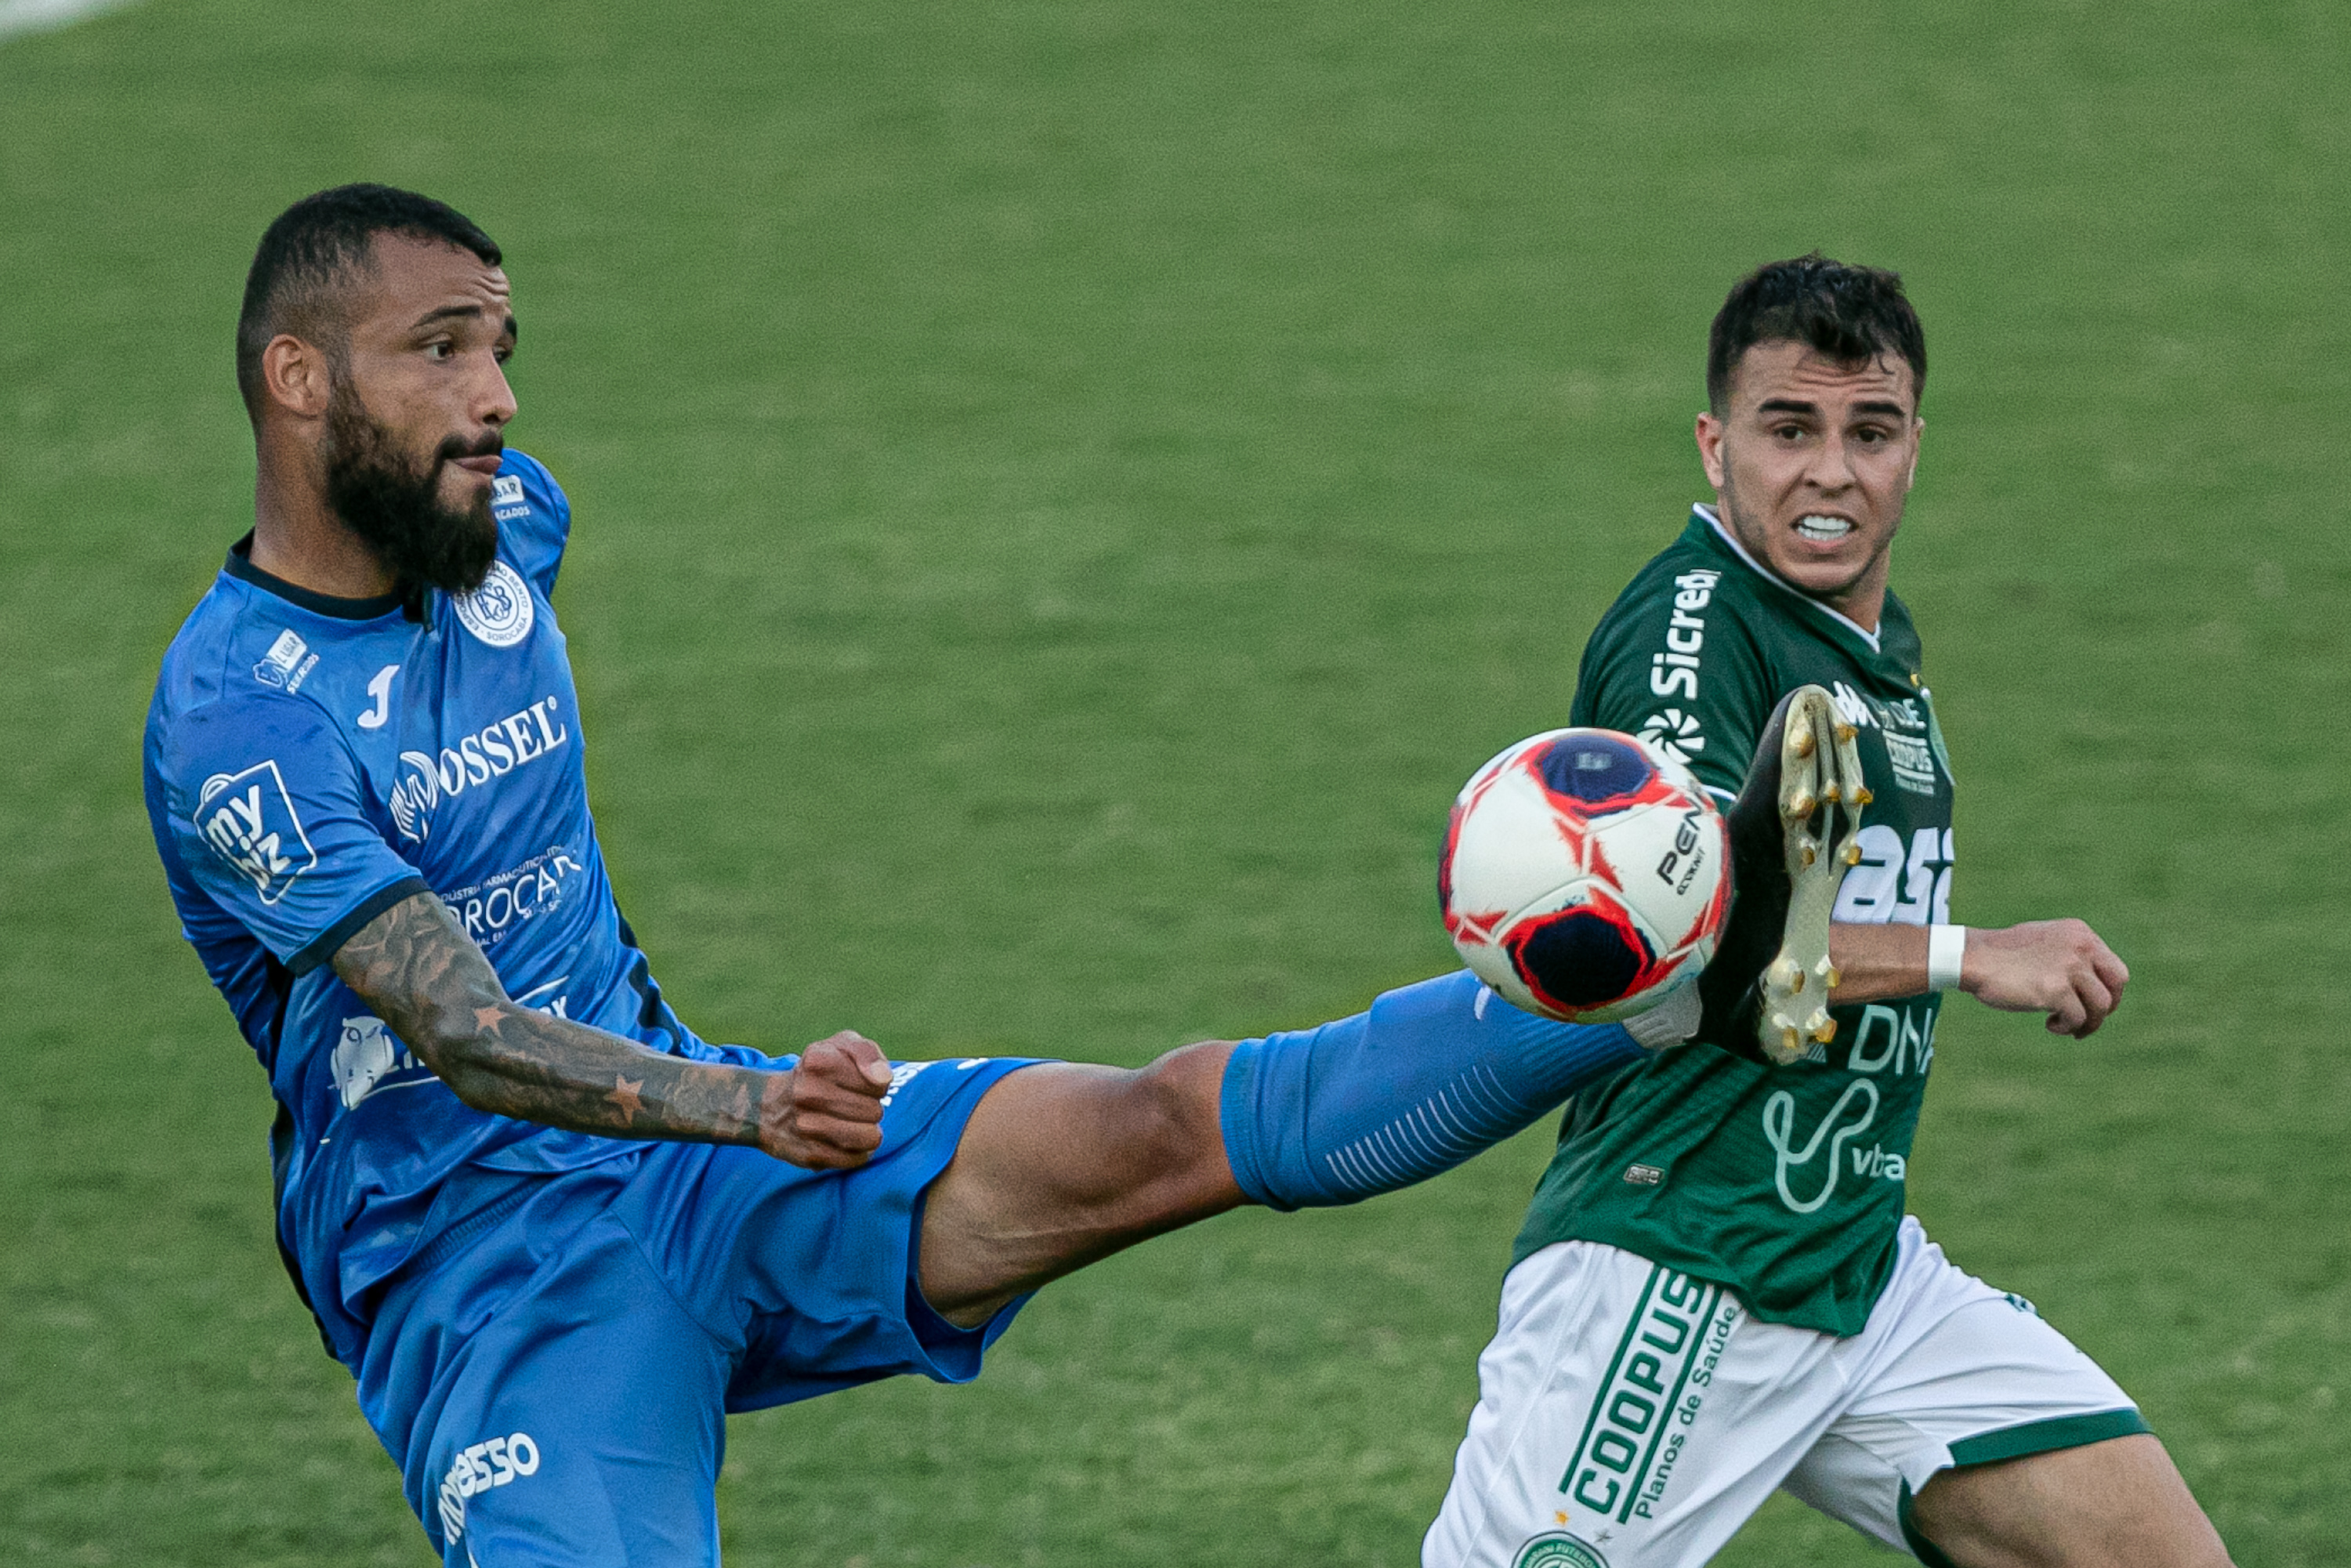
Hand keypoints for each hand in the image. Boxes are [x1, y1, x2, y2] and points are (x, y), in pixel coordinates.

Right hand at [759, 1030, 892, 1167]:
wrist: (770, 1106)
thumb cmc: (819, 1073)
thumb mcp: (842, 1046)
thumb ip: (868, 1053)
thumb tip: (883, 1079)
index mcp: (818, 1061)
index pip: (879, 1085)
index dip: (876, 1086)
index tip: (858, 1083)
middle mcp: (807, 1092)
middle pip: (875, 1112)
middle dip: (870, 1108)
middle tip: (850, 1104)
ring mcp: (805, 1126)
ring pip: (869, 1138)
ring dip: (867, 1132)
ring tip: (850, 1122)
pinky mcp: (809, 1155)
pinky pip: (856, 1159)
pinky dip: (858, 1152)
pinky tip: (843, 1140)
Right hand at [1961, 920, 2129, 1038]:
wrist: (1973, 957)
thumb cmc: (2002, 954)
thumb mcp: (2045, 942)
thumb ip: (2070, 954)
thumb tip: (2091, 982)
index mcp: (2080, 933)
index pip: (2113, 967)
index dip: (2107, 991)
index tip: (2091, 1004)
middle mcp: (2081, 947)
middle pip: (2116, 984)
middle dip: (2107, 1008)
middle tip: (2089, 1020)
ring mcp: (2070, 967)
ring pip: (2100, 1005)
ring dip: (2087, 1023)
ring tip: (2065, 1027)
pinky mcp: (2056, 990)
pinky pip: (2077, 1018)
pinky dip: (2066, 1027)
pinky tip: (2049, 1025)